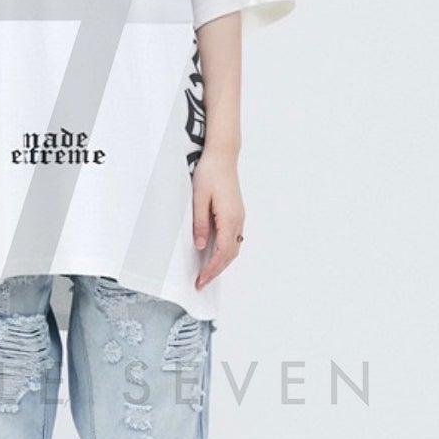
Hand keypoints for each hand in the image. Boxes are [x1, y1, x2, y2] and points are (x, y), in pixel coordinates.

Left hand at [191, 147, 244, 287]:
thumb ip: (200, 223)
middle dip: (216, 271)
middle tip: (201, 283)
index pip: (222, 252)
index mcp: (229, 218)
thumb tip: (201, 246)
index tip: (201, 279)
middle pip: (230, 254)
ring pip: (233, 248)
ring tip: (207, 273)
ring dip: (221, 263)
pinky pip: (233, 239)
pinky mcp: (236, 213)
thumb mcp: (198, 198)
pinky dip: (225, 252)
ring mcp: (239, 217)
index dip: (212, 269)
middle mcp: (238, 220)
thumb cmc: (210, 173)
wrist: (222, 156)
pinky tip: (215, 255)